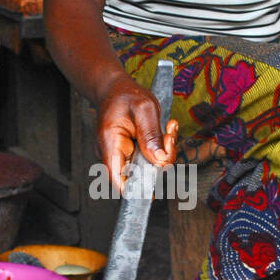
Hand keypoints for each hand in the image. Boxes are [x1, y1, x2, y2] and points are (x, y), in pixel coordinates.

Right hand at [96, 72, 177, 192]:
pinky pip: (149, 162)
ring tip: (169, 130)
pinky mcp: (131, 156)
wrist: (116, 90)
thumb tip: (159, 160)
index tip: (155, 187)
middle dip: (160, 162)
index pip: (117, 179)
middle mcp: (112, 154)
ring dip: (163, 154)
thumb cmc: (126, 96)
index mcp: (109, 143)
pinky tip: (165, 132)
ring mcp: (121, 157)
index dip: (135, 189)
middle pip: (137, 177)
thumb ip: (151, 134)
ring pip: (147, 170)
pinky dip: (161, 150)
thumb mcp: (144, 107)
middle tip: (169, 136)